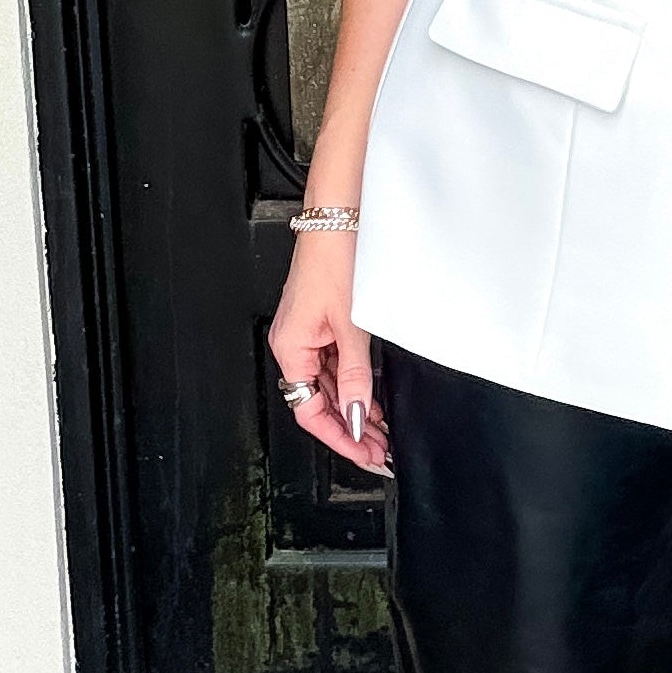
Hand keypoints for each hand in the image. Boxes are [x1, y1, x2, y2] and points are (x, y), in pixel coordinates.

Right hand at [268, 216, 389, 471]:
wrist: (339, 219)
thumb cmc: (334, 260)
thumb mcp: (350, 326)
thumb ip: (354, 375)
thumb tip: (355, 414)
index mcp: (290, 348)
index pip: (310, 411)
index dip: (339, 438)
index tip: (365, 454)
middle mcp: (294, 345)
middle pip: (319, 403)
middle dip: (350, 430)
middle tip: (380, 451)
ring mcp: (307, 334)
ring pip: (328, 387)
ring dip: (353, 410)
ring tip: (381, 431)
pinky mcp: (321, 323)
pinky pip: (334, 366)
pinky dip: (353, 385)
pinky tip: (371, 398)